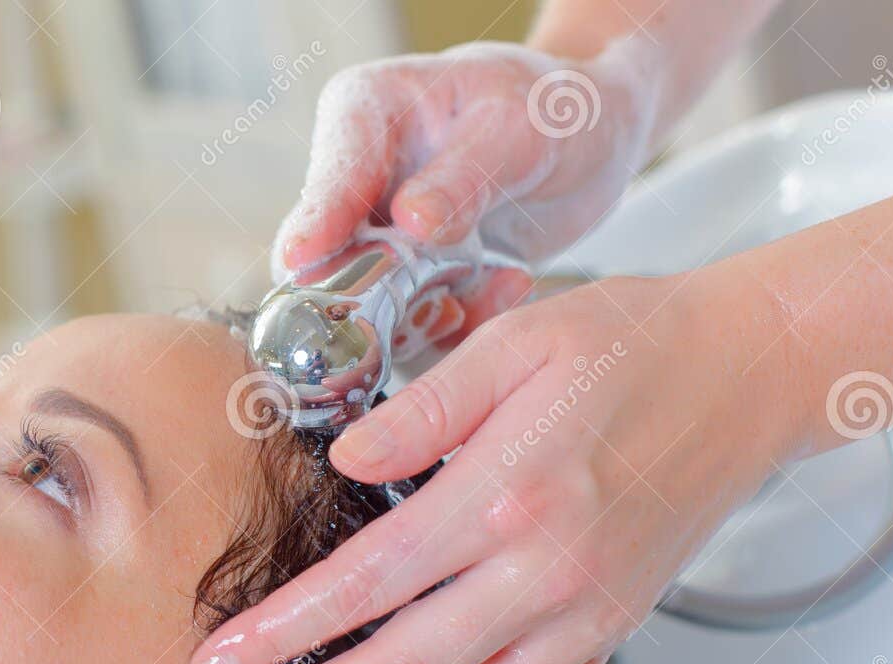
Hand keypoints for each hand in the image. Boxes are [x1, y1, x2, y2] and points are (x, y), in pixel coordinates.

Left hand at [191, 271, 793, 663]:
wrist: (748, 373)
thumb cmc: (630, 347)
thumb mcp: (516, 342)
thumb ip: (425, 408)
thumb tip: (342, 460)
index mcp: (505, 497)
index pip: (366, 582)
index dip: (284, 631)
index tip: (218, 663)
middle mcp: (544, 574)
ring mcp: (582, 616)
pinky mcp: (608, 634)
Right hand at [274, 41, 656, 329]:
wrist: (589, 139)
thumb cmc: (548, 108)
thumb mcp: (518, 128)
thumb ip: (463, 177)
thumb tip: (410, 223)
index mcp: (362, 114)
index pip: (328, 178)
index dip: (314, 222)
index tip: (303, 257)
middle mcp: (356, 183)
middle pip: (326, 257)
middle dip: (374, 292)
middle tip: (435, 297)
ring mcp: (376, 239)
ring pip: (364, 306)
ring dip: (426, 313)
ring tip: (492, 281)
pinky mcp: (406, 283)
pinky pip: (414, 327)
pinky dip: (460, 322)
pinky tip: (506, 283)